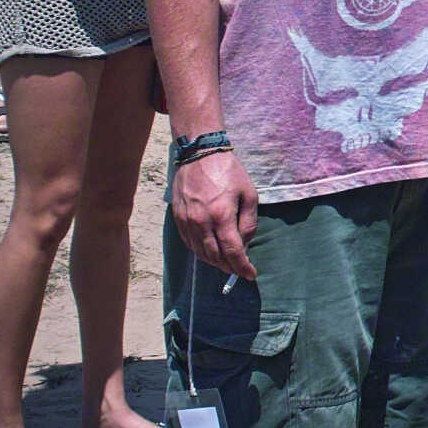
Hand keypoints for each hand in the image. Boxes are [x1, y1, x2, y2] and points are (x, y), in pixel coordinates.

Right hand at [172, 149, 258, 280]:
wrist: (199, 153)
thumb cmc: (228, 172)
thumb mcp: (249, 194)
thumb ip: (248, 223)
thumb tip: (244, 245)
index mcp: (221, 215)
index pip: (233, 252)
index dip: (242, 267)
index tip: (250, 274)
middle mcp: (201, 221)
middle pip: (215, 257)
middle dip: (229, 268)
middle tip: (239, 270)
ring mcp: (186, 221)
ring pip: (200, 253)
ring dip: (214, 262)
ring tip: (226, 264)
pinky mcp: (177, 218)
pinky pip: (189, 243)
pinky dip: (200, 252)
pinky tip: (210, 252)